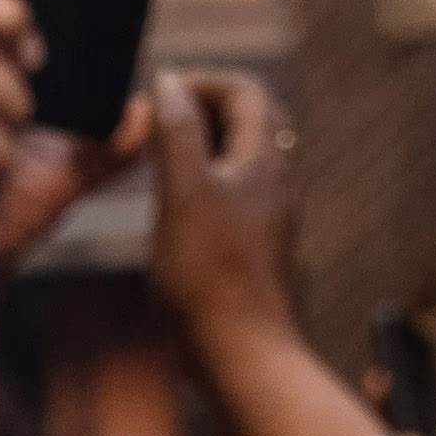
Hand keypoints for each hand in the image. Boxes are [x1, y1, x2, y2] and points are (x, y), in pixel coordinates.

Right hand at [140, 70, 315, 370]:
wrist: (238, 355)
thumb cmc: (209, 277)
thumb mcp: (183, 192)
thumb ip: (176, 131)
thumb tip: (169, 81)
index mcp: (267, 159)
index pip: (246, 90)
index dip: (203, 81)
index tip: (161, 94)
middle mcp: (277, 182)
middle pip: (250, 119)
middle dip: (204, 109)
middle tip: (160, 122)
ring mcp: (269, 216)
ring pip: (241, 159)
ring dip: (202, 147)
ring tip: (159, 161)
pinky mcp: (254, 248)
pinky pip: (234, 196)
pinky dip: (204, 184)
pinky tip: (173, 209)